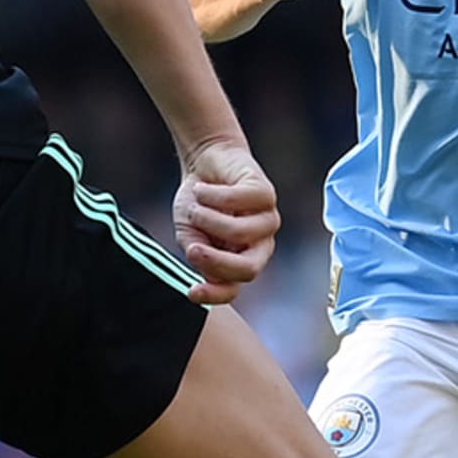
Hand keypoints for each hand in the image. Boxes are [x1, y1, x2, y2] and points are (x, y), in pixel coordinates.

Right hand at [172, 137, 279, 303]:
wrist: (204, 162)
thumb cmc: (199, 203)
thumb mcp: (190, 233)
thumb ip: (199, 253)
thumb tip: (204, 267)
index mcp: (241, 260)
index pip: (234, 288)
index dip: (215, 295)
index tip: (191, 292)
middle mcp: (260, 244)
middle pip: (249, 269)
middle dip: (217, 262)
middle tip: (192, 248)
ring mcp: (267, 220)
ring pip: (239, 233)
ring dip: (206, 219)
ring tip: (194, 206)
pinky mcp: (266, 194)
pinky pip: (236, 202)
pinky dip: (210, 195)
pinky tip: (203, 188)